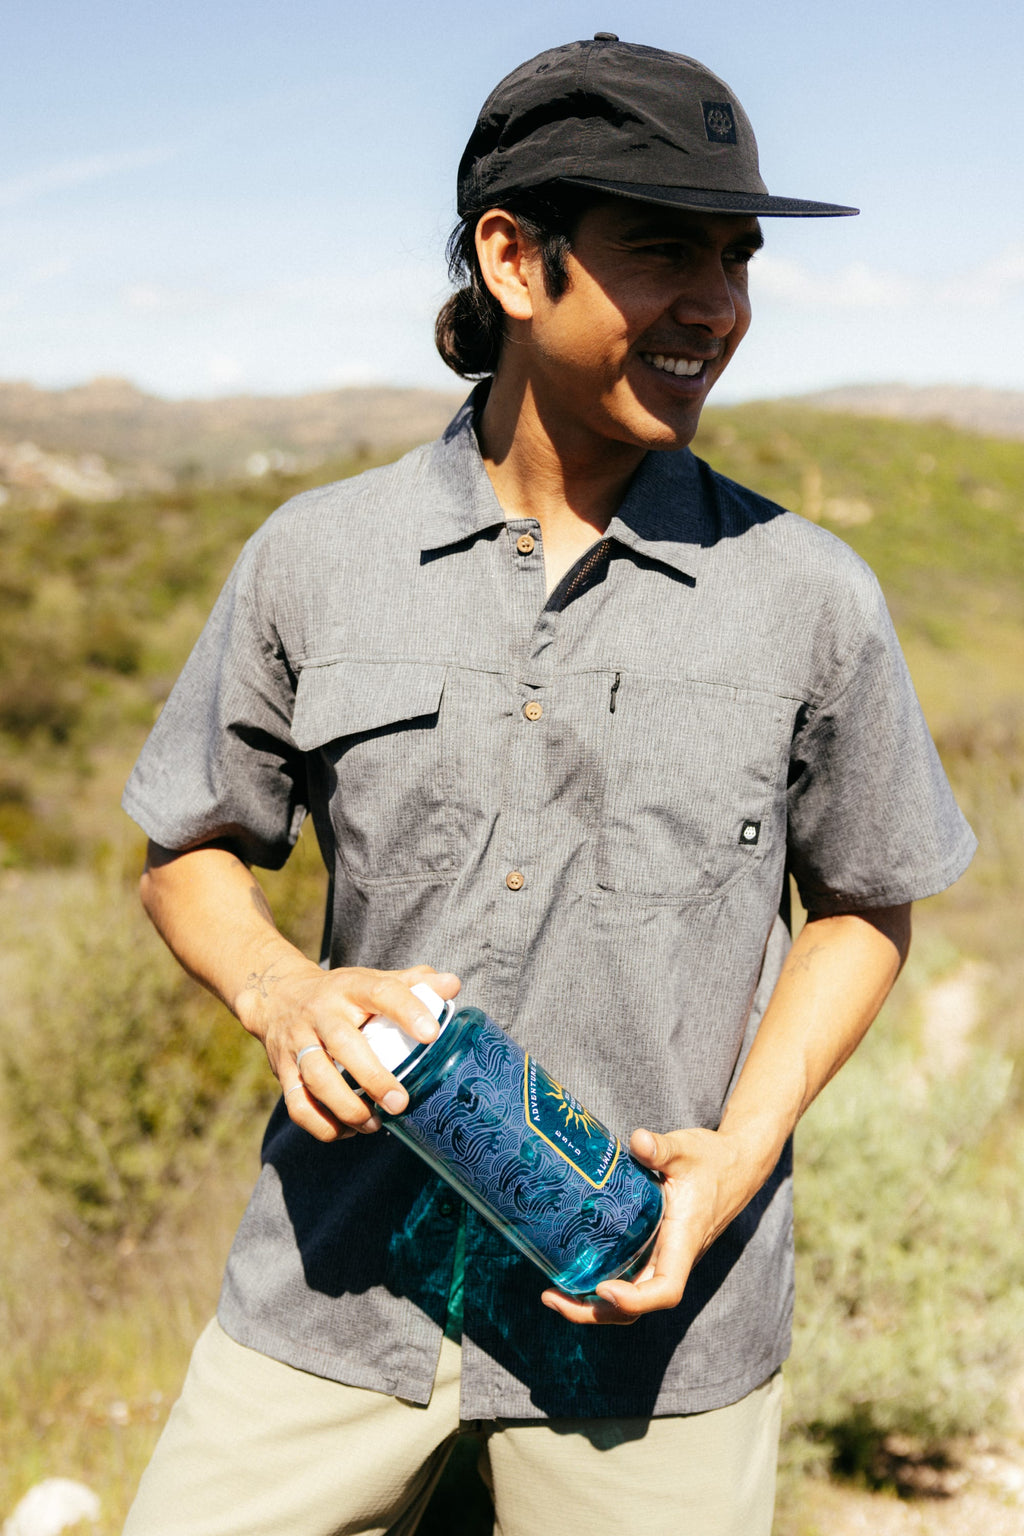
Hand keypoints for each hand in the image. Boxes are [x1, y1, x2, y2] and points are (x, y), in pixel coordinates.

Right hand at [240, 958, 460, 1142]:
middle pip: (344, 1044)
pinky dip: (321, 1124)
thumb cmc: (341, 994)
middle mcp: (320, 1013)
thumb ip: (412, 983)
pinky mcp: (282, 1070)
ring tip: (374, 1125)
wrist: (278, 997)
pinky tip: (346, 1130)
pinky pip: (297, 1103)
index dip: (406, 1011)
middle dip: (373, 1078)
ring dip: (347, 1107)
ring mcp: (297, 1042)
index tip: (431, 1035)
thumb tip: (452, 984)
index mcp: (350, 987)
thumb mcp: (372, 981)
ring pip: (316, 1078)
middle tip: (400, 1103)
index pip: (380, 992)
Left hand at [540, 1125, 757, 1324]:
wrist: (735, 1167)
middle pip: (639, 1306)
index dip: (635, 1300)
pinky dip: (600, 1287)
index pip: (666, 1288)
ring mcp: (663, 1258)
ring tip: (552, 1294)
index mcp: (683, 1240)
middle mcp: (673, 1258)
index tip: (603, 1288)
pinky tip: (572, 1273)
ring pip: (631, 1299)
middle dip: (596, 1312)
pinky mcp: (655, 1252)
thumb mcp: (687, 1149)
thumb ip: (662, 1148)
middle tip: (551, 1298)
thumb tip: (638, 1140)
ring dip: (594, 1306)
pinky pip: (629, 1281)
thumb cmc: (711, 1160)